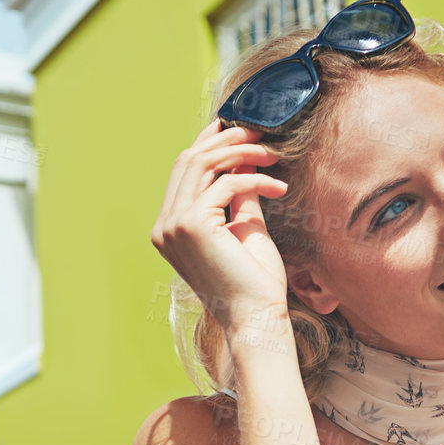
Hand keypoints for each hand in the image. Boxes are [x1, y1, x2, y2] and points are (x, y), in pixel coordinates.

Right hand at [149, 119, 289, 336]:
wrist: (255, 318)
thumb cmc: (253, 282)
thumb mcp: (244, 228)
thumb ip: (238, 195)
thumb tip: (245, 160)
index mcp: (170, 227)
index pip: (184, 170)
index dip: (209, 143)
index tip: (237, 127)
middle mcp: (164, 225)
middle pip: (189, 159)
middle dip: (225, 140)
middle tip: (260, 131)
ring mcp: (173, 225)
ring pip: (203, 164)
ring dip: (241, 152)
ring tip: (272, 154)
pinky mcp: (191, 225)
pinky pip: (226, 184)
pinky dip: (255, 179)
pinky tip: (279, 187)